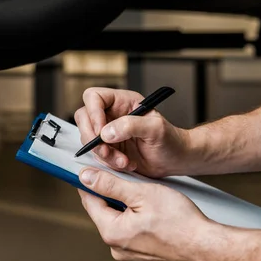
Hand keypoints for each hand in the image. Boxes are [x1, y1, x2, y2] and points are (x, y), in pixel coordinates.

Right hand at [74, 87, 191, 177]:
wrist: (176, 160)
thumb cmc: (171, 140)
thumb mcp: (156, 129)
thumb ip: (131, 126)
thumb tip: (106, 132)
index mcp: (123, 102)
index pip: (94, 97)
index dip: (93, 112)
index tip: (101, 131)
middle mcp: (112, 115)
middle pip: (84, 118)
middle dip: (93, 137)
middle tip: (106, 150)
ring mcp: (109, 132)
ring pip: (89, 139)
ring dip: (103, 154)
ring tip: (124, 161)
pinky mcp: (109, 149)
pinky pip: (97, 155)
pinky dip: (108, 163)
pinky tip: (126, 164)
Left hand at [78, 167, 215, 260]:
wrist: (207, 248)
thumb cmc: (180, 222)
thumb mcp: (141, 193)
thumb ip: (110, 185)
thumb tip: (87, 178)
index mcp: (112, 232)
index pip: (89, 201)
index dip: (90, 183)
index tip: (92, 172)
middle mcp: (118, 249)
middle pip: (105, 213)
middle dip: (114, 197)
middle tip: (131, 184)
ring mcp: (131, 257)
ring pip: (121, 225)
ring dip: (129, 211)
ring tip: (149, 202)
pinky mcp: (145, 260)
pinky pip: (135, 237)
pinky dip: (141, 225)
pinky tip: (156, 218)